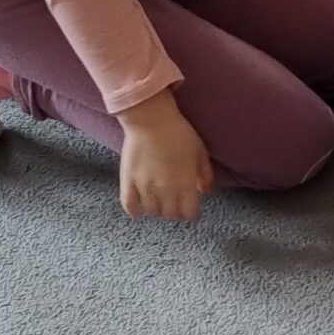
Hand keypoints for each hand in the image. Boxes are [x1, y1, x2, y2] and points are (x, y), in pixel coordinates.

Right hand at [117, 90, 210, 220]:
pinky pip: (129, 205)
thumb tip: (205, 191)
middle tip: (176, 206)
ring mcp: (145, 187)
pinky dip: (135, 211)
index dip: (192, 213)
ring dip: (157, 211)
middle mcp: (165, 190)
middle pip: (170, 215)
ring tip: (159, 204)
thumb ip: (205, 174)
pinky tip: (138, 211)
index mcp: (185, 183)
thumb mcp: (200, 151)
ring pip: (152, 212)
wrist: (151, 120)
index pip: (189, 213)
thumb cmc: (179, 132)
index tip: (191, 210)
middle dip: (175, 213)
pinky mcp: (128, 181)